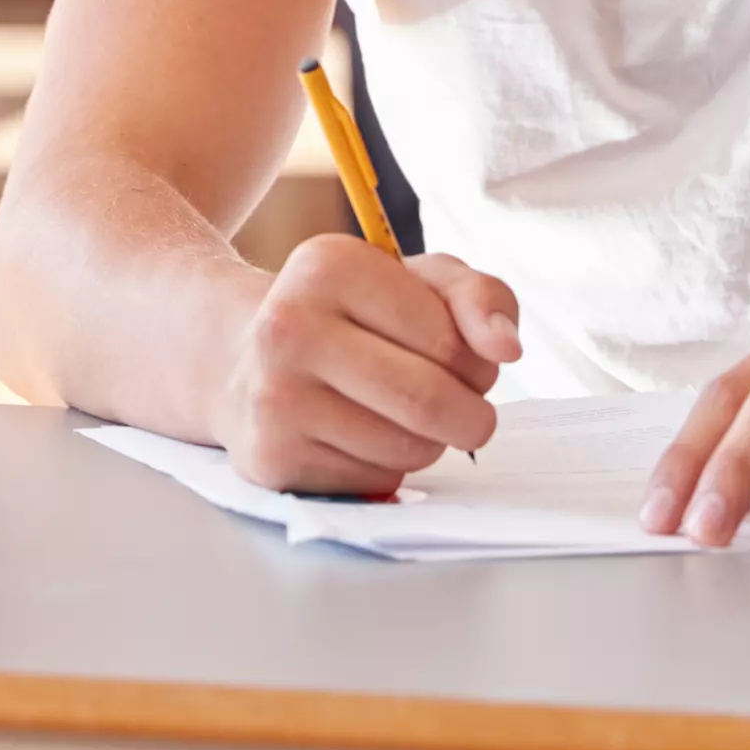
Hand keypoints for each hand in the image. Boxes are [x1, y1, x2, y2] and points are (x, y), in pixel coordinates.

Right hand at [213, 234, 522, 493]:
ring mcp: (274, 396)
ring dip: (428, 442)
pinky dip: (387, 469)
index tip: (457, 355)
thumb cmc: (351, 317)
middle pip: (429, 401)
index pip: (450, 340)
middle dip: (468, 414)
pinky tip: (358, 436)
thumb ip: (479, 297)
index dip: (476, 360)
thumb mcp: (417, 282)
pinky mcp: (270, 458)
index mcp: (329, 266)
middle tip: (462, 405)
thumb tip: (507, 347)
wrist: (243, 358)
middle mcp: (289, 326)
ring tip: (399, 413)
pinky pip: (373, 483)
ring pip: (408, 450)